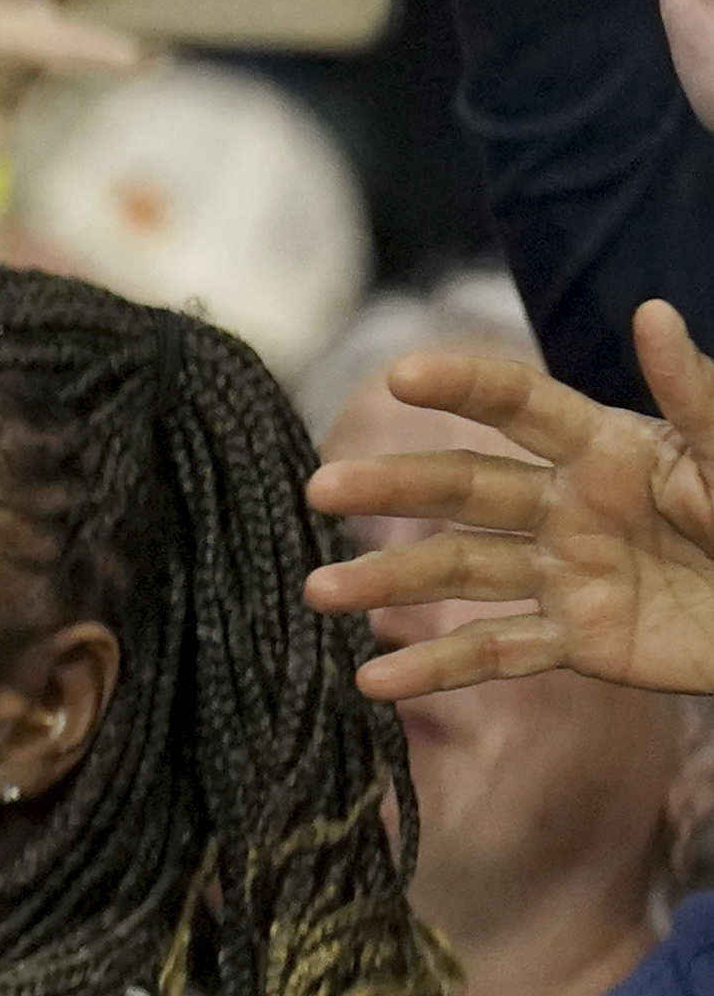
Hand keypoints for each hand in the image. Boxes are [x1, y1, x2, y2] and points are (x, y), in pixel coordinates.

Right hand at [306, 305, 713, 698]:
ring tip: (319, 593)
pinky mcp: (576, 641)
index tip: (399, 374)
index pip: (520, 407)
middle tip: (321, 489)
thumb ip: (694, 396)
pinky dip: (436, 668)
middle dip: (392, 487)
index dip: (462, 388)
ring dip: (387, 581)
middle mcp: (569, 506)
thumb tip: (653, 312)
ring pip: (459, 572)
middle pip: (464, 490)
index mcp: (610, 450)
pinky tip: (374, 683)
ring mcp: (565, 575)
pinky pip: (496, 653)